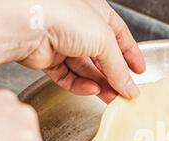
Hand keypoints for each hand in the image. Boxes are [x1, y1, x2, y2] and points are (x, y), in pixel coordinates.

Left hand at [0, 0, 144, 102]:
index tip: (139, 72)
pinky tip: (91, 90)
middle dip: (115, 76)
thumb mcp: (105, 42)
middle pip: (103, 57)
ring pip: (87, 70)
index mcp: (97, 14)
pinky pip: (69, 77)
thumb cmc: (66, 17)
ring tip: (113, 98)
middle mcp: (80, 27)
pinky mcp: (49, 60)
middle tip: (126, 93)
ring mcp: (63, 43)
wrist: (29, 24)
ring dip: (100, 85)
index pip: (120, 36)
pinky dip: (81, 85)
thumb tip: (131, 88)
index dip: (131, 54)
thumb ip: (120, 68)